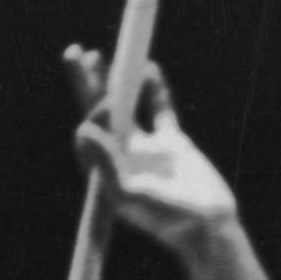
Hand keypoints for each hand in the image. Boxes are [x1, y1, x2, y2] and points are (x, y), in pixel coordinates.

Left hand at [65, 48, 235, 243]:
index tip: (108, 106)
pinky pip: (160, 108)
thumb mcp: (131, 195)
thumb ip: (107, 163)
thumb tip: (83, 129)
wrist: (208, 226)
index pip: (90, 131)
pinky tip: (150, 68)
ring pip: (127, 105)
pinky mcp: (172, 142)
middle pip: (99, 112)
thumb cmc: (167, 219)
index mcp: (107, 170)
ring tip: (105, 54)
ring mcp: (147, 147)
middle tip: (73, 53)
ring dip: (117, 80)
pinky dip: (155, 89)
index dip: (94, 110)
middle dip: (86, 84)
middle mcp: (122, 156)